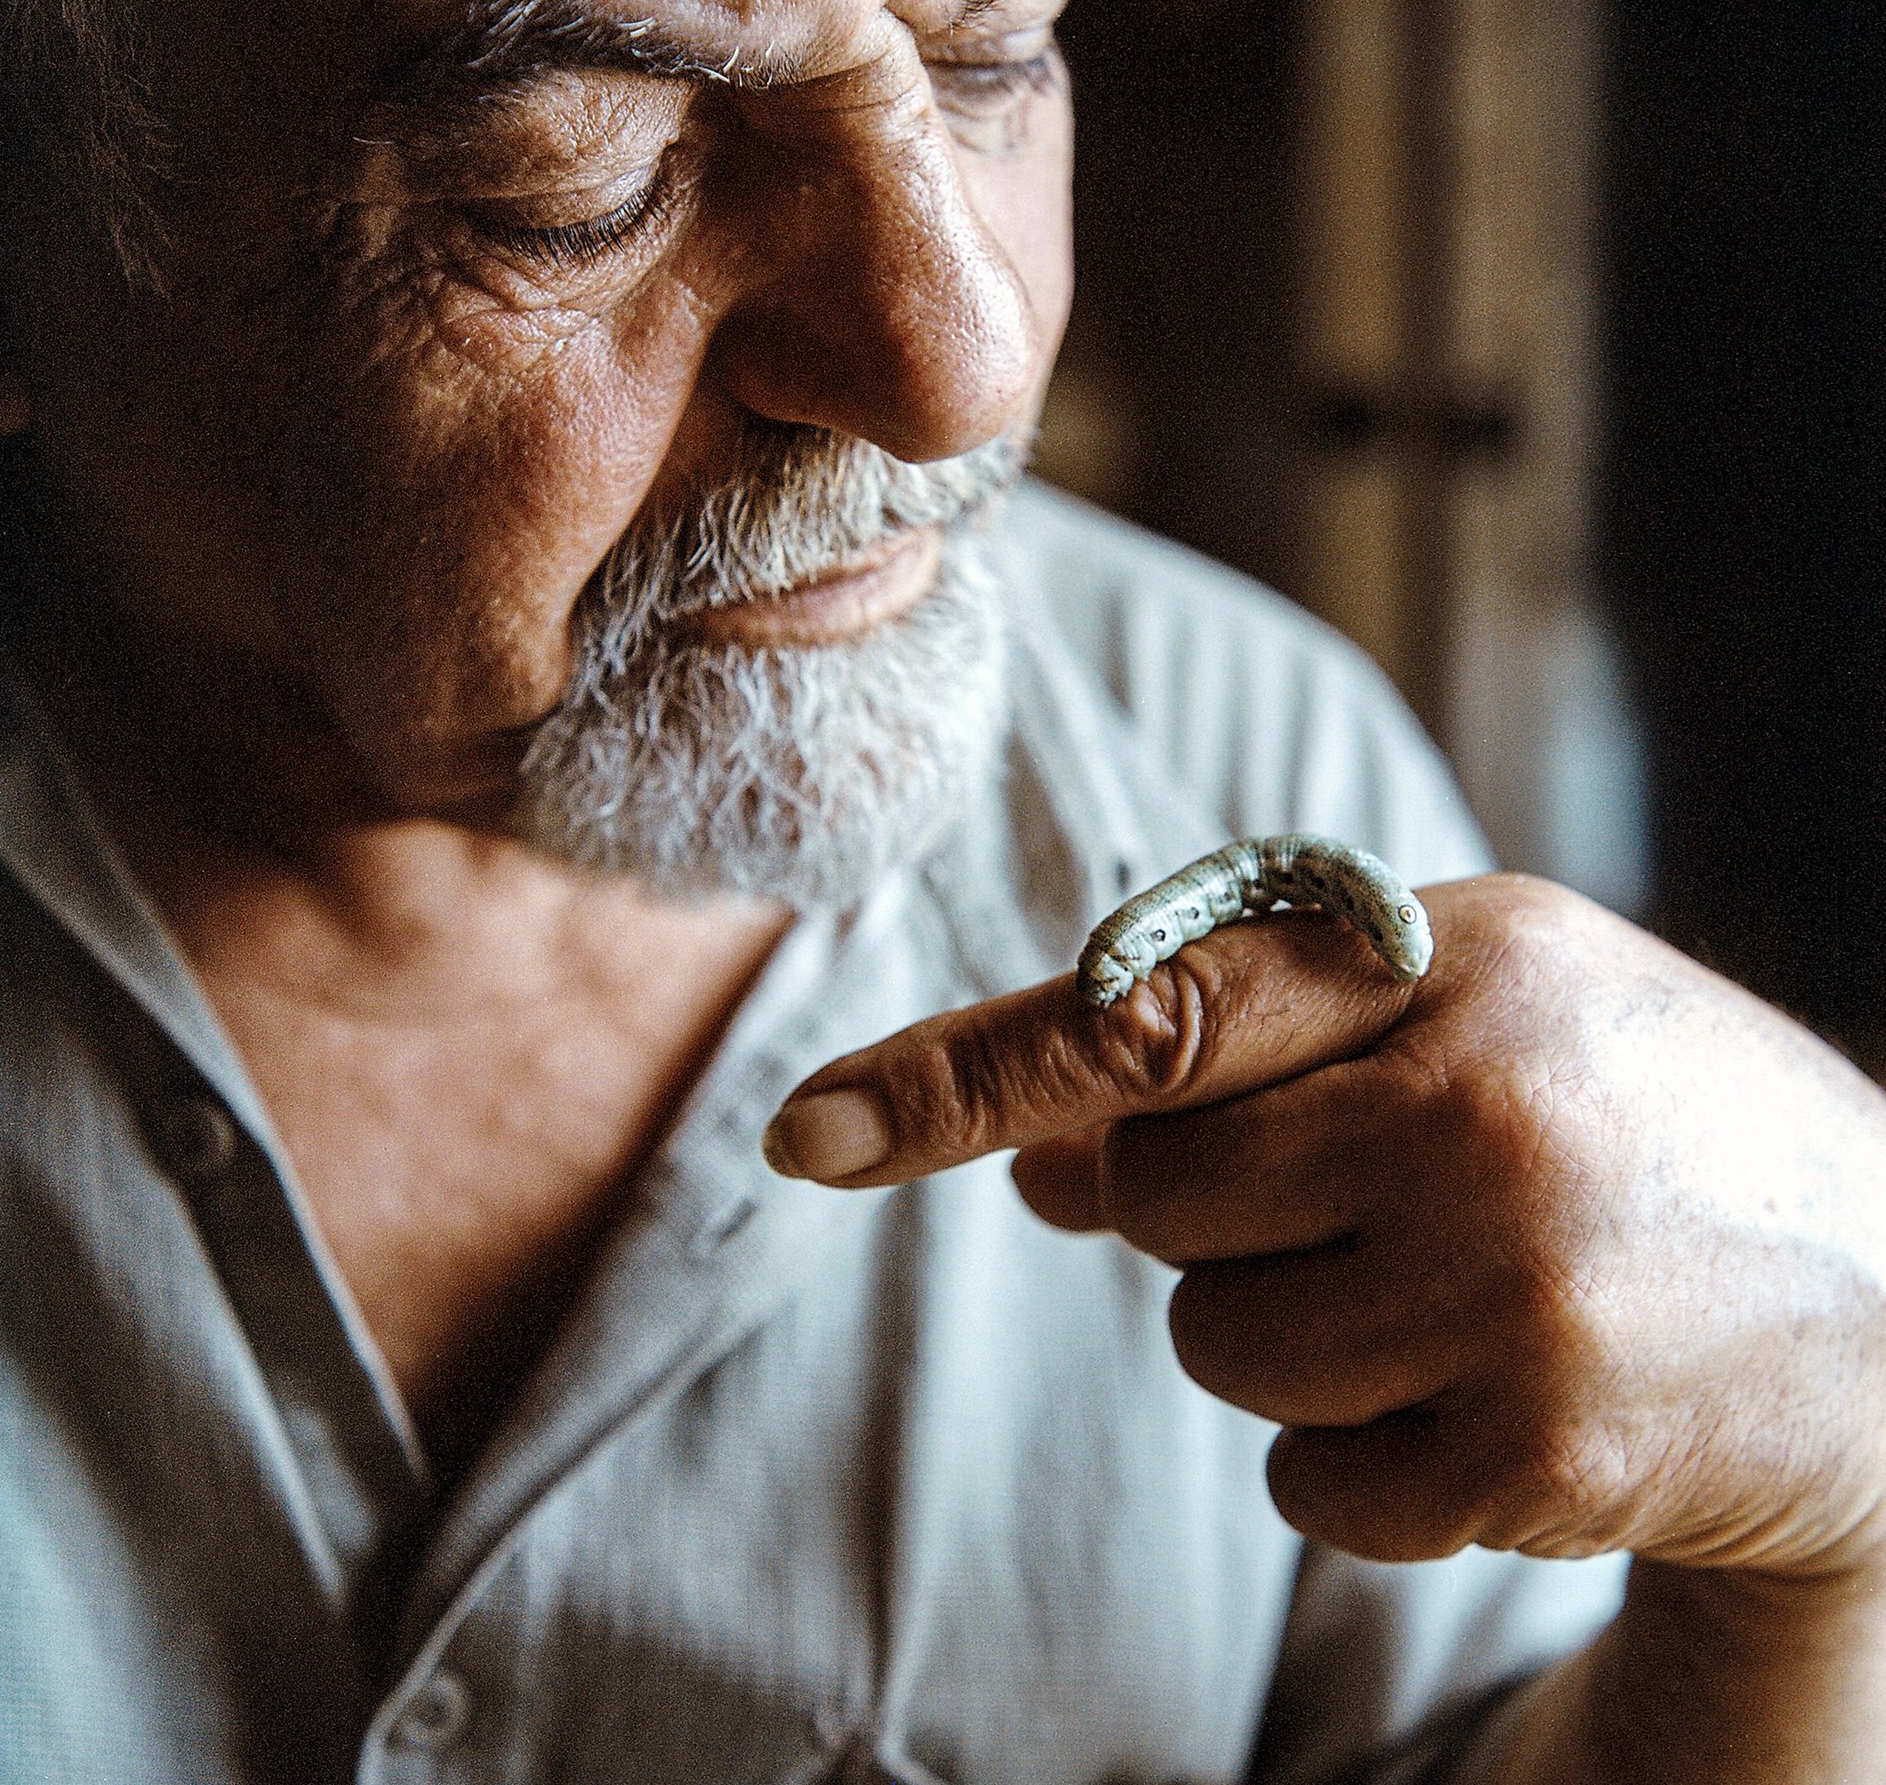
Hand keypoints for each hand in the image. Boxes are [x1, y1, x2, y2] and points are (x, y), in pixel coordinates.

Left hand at [765, 875, 1885, 1576]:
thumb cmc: (1621, 1124)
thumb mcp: (1467, 1026)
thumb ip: (1246, 1061)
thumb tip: (1043, 1155)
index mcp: (1447, 954)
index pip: (1149, 1012)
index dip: (964, 1073)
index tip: (812, 1133)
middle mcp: (1475, 1102)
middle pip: (1155, 1194)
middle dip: (1229, 1214)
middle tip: (1387, 1199)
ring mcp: (1512, 1279)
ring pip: (1210, 1343)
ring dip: (1293, 1340)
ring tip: (1461, 1295)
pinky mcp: (1539, 1447)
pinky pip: (1302, 1479)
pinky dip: (1361, 1460)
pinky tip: (1501, 1398)